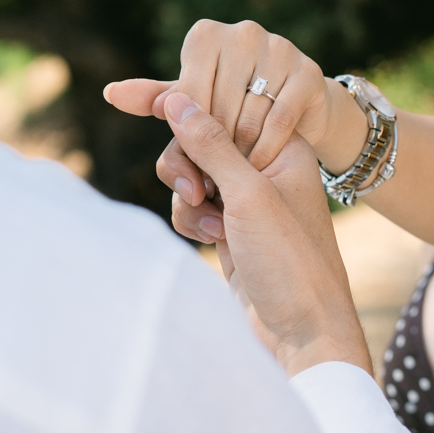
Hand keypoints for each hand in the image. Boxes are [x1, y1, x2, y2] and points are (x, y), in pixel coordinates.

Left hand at [104, 17, 343, 170]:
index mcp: (206, 35)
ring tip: (237, 173)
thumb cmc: (233, 102)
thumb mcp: (194, 100)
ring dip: (242, 155)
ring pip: (248, 118)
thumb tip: (111, 92)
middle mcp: (243, 32)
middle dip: (215, 149)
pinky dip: (268, 150)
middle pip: (216, 110)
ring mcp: (279, 48)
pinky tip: (262, 165)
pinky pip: (280, 121)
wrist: (298, 104)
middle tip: (214, 175)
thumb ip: (156, 97)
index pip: (185, 97)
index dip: (189, 134)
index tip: (193, 158)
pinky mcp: (308, 72)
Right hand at [157, 89, 370, 377]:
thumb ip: (210, 144)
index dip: (184, 104)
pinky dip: (192, 220)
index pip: (224, 105)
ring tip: (213, 228)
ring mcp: (245, 196)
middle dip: (186, 166)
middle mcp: (264, 164)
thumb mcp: (248, 195)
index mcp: (282, 142)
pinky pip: (192, 205)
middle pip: (199, 139)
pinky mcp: (230, 225)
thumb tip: (176, 98)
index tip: (131, 96)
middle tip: (195, 192)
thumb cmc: (290, 260)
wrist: (302, 336)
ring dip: (189, 199)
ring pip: (190, 174)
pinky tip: (213, 243)